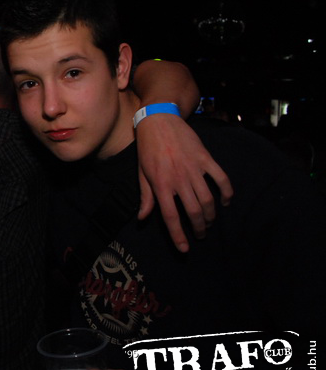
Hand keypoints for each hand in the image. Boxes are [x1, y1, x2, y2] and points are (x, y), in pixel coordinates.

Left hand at [135, 114, 232, 251]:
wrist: (159, 120)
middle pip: (193, 212)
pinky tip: (225, 202)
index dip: (178, 235)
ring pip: (208, 200)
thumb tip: (143, 218)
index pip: (170, 217)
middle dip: (199, 228)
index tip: (185, 248)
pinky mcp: (206, 158)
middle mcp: (179, 179)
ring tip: (209, 222)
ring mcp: (194, 169)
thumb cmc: (147, 148)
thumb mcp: (142, 173)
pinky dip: (226, 193)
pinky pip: (221, 179)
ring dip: (211, 215)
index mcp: (161, 185)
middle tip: (200, 235)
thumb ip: (146, 197)